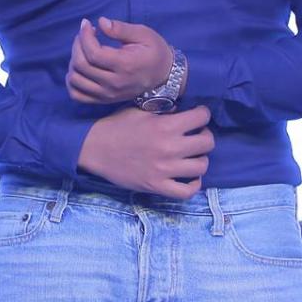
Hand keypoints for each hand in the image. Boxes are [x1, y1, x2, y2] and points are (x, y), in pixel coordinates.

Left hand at [67, 17, 174, 104]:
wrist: (164, 76)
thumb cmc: (154, 51)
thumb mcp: (143, 34)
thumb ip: (121, 29)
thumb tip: (101, 22)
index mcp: (125, 65)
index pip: (93, 54)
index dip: (84, 36)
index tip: (87, 24)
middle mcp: (114, 83)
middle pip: (82, 65)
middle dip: (77, 45)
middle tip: (84, 34)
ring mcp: (108, 94)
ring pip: (76, 80)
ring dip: (73, 61)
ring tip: (83, 49)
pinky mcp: (104, 100)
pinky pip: (78, 95)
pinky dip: (72, 82)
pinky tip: (78, 68)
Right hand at [78, 105, 214, 199]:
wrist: (94, 148)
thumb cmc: (116, 126)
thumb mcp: (140, 111)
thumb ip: (163, 110)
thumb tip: (182, 111)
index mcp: (165, 126)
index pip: (202, 118)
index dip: (202, 115)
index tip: (198, 116)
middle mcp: (169, 148)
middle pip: (207, 143)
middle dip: (204, 136)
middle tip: (196, 135)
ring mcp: (164, 170)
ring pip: (201, 166)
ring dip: (200, 159)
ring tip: (192, 156)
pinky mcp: (157, 186)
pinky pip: (187, 191)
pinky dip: (193, 185)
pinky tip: (189, 177)